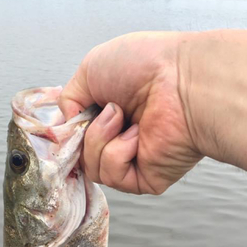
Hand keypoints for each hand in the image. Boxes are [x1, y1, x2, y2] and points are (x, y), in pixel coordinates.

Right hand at [58, 32, 201, 194]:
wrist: (181, 79)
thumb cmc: (145, 66)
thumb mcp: (90, 69)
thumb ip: (69, 98)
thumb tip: (65, 125)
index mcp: (109, 116)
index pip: (76, 138)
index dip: (67, 133)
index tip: (69, 121)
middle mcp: (120, 140)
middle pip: (79, 156)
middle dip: (84, 134)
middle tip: (106, 110)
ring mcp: (132, 161)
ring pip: (92, 168)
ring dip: (99, 140)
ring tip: (123, 117)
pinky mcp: (144, 180)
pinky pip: (112, 176)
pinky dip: (117, 153)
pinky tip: (137, 135)